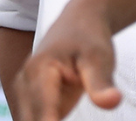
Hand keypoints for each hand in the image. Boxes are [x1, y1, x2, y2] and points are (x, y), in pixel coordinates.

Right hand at [12, 0, 121, 120]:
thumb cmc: (88, 40)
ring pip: (25, 120)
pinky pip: (31, 120)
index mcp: (39, 73)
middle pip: (29, 120)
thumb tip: (110, 103)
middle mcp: (25, 83)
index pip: (42, 111)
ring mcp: (25, 92)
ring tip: (61, 119)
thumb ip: (101, 82)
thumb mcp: (99, 58)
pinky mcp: (32, 100)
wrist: (76, 24)